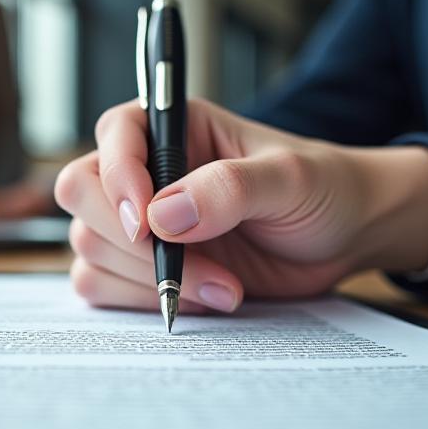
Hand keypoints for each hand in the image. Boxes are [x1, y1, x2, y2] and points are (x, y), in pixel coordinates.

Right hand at [53, 99, 427, 312]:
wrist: (346, 239)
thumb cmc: (325, 190)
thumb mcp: (291, 179)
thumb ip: (230, 189)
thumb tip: (163, 216)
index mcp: (175, 127)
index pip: (114, 135)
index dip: (119, 177)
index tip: (149, 221)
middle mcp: (147, 171)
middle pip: (82, 193)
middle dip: (131, 240)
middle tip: (192, 264)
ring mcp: (142, 222)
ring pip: (89, 246)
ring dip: (149, 279)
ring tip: (223, 287)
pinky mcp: (144, 268)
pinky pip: (102, 286)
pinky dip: (145, 301)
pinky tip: (206, 299)